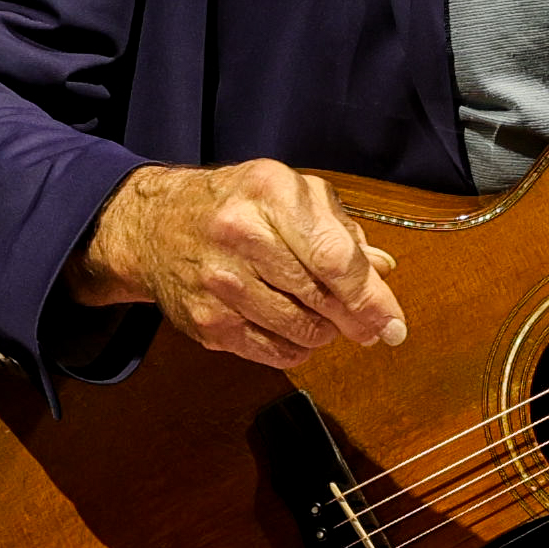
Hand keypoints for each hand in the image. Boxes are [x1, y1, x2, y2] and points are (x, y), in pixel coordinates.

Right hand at [73, 159, 406, 364]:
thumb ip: (339, 230)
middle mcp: (240, 235)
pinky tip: (294, 331)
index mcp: (270, 194)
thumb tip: (382, 271)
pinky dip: (296, 348)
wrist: (155, 225)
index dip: (370, 297)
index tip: (393, 323)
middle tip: (371, 329)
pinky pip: (273, 352)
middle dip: (356, 320)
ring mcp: (219, 282)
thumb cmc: (237, 207)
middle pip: (320, 297)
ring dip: (324, 332)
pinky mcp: (207, 322)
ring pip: (301, 330)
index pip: (334, 258)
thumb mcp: (289, 195)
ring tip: (323, 318)